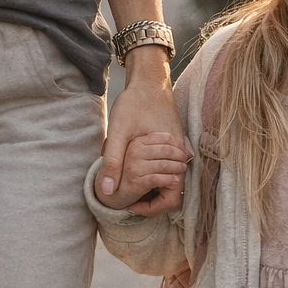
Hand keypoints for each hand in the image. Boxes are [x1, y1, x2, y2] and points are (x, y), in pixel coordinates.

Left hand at [97, 47, 190, 212]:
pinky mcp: (173, 143)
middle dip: (150, 198)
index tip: (132, 204)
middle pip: (171, 191)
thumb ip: (113, 161)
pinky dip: (152, 172)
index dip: (152, 208)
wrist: (148, 80)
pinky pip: (166, 166)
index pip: (172, 198)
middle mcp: (180, 155)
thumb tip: (106, 191)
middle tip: (128, 196)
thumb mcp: (118, 131)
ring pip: (168, 178)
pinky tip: (133, 168)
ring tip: (127, 182)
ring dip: (150, 184)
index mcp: (172, 156)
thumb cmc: (134, 103)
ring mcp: (178, 148)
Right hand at [106, 131, 192, 214]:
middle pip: (166, 150)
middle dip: (179, 156)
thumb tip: (188, 149)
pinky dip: (168, 180)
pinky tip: (174, 180)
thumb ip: (161, 148)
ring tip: (182, 170)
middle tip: (185, 162)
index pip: (164, 138)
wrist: (115, 190)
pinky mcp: (135, 181)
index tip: (184, 151)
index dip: (178, 144)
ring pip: (164, 165)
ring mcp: (133, 166)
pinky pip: (157, 178)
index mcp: (136, 141)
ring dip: (177, 168)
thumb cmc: (131, 170)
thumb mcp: (143, 154)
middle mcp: (133, 151)